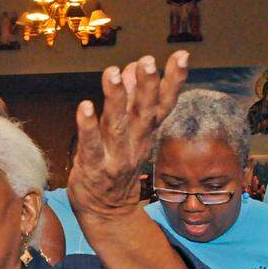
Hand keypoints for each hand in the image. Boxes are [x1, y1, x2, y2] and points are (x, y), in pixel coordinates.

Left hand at [67, 52, 188, 218]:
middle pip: (145, 113)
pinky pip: (91, 146)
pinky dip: (88, 126)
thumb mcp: (126, 130)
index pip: (164, 104)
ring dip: (116, 98)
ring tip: (112, 73)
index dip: (174, 81)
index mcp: (145, 132)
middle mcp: (135, 144)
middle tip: (148, 62)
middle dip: (147, 86)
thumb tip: (131, 67)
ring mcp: (116, 157)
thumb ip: (129, 99)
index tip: (182, 57)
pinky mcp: (94, 168)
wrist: (107, 211)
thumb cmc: (115, 164)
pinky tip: (85, 106)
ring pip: (118, 125)